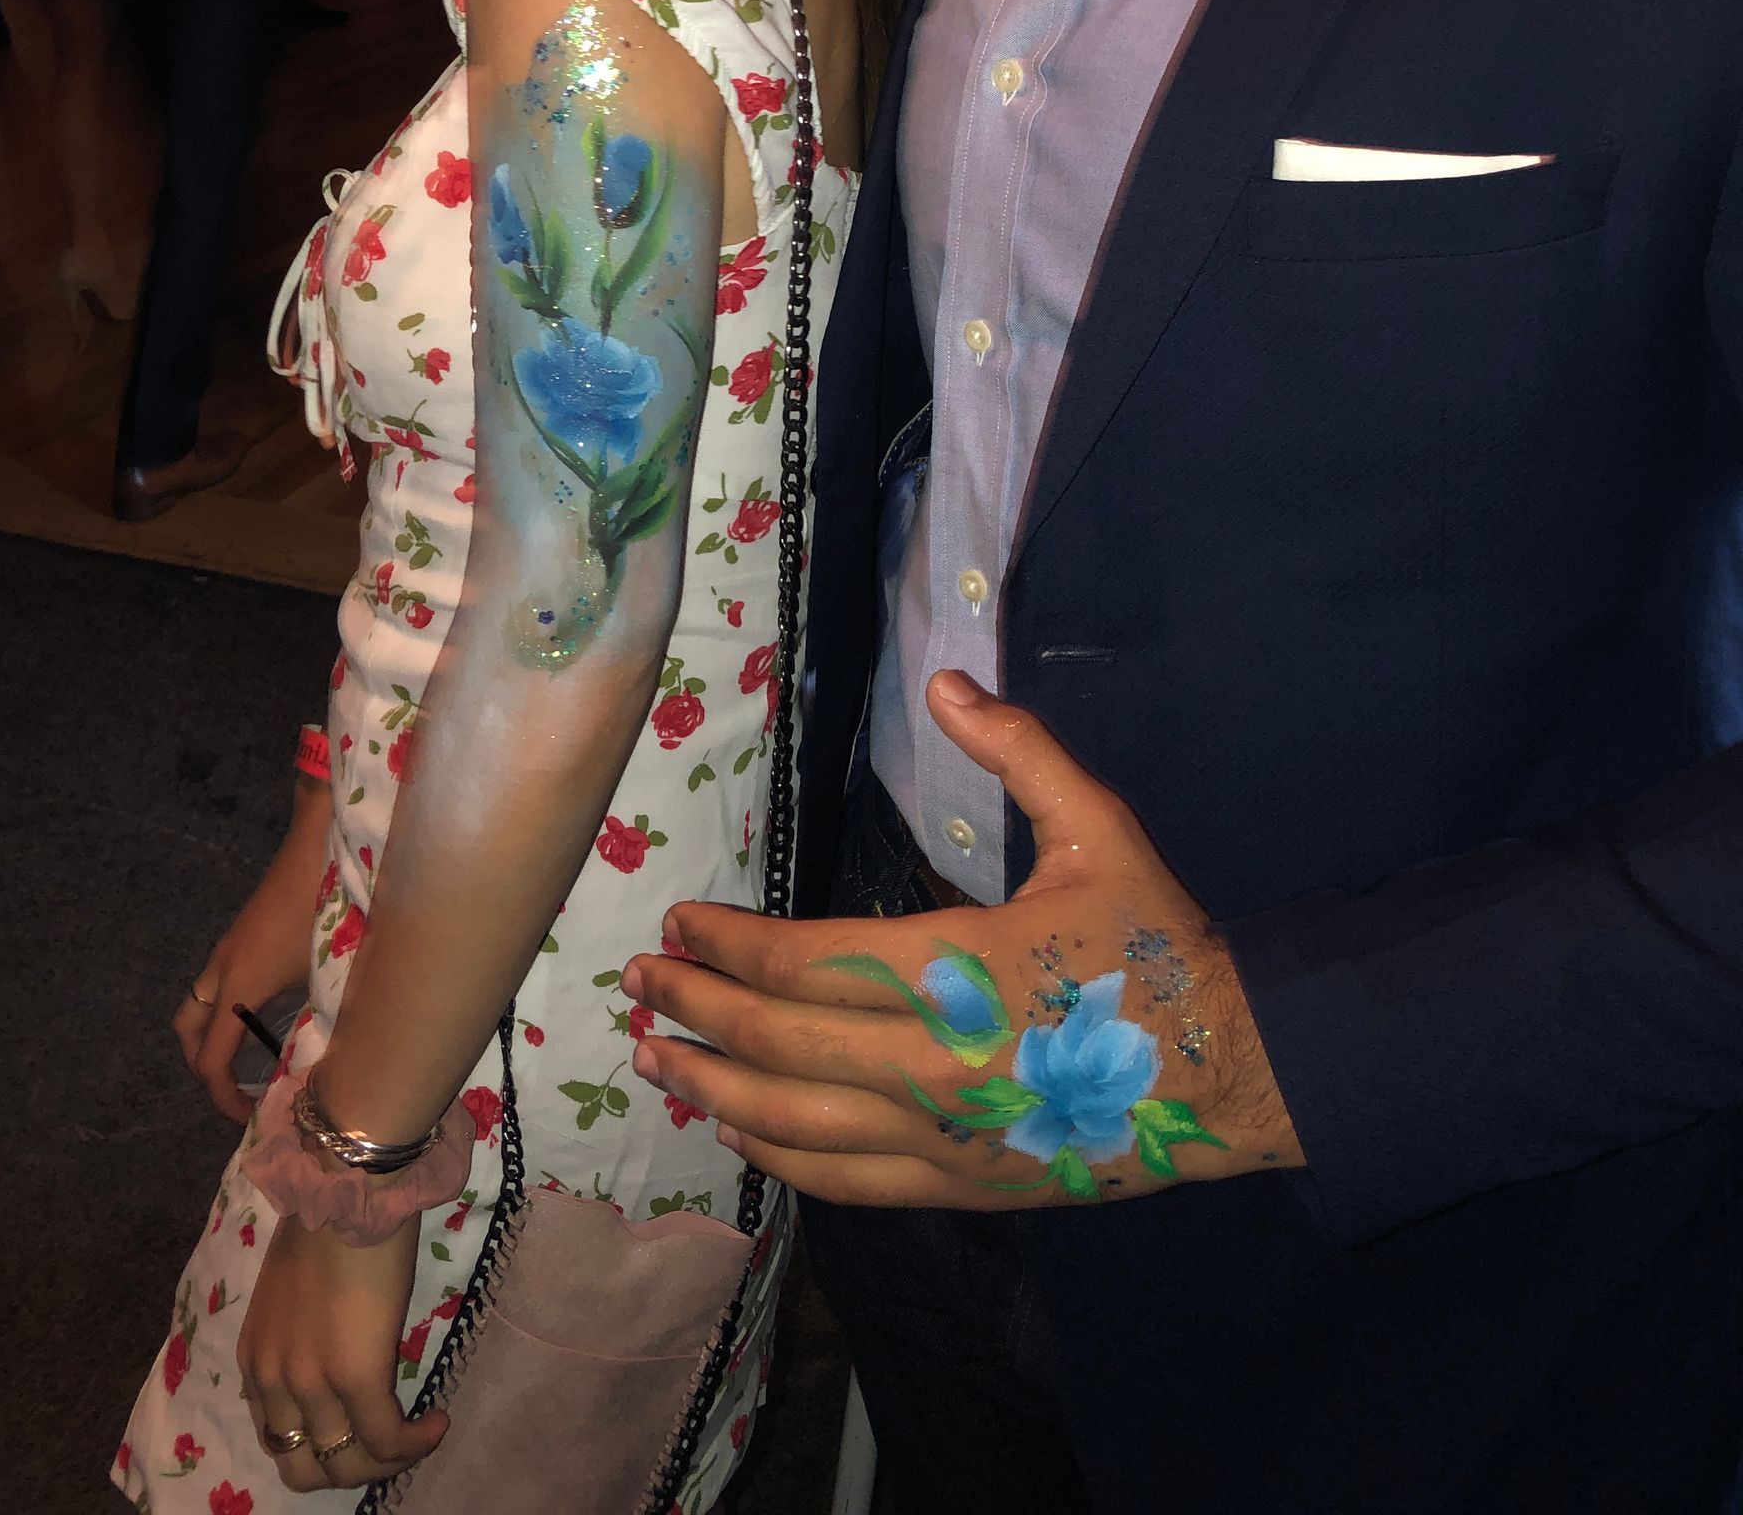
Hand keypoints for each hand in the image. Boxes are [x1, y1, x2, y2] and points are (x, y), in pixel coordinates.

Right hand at [177, 780, 331, 1123]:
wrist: (318, 842)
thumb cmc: (326, 907)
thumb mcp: (329, 974)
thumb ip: (321, 1023)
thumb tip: (327, 1069)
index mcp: (238, 987)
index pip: (211, 1062)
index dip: (222, 1099)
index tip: (249, 1117)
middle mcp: (220, 970)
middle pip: (189, 1034)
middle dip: (204, 1072)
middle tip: (241, 1093)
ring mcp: (227, 950)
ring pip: (197, 1006)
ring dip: (211, 1039)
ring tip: (250, 1063)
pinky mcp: (241, 936)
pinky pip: (216, 986)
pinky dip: (225, 1013)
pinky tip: (265, 1019)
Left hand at [237, 1213, 444, 1491]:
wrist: (349, 1184)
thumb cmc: (330, 1219)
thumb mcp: (295, 1293)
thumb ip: (302, 1339)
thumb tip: (336, 1359)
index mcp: (256, 1360)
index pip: (278, 1440)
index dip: (322, 1446)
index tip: (357, 1427)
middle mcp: (273, 1382)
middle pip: (304, 1470)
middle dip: (348, 1468)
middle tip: (387, 1442)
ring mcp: (312, 1384)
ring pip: (346, 1466)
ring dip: (387, 1462)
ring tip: (417, 1436)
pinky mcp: (357, 1376)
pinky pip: (387, 1440)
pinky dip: (415, 1444)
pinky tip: (437, 1422)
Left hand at [622, 672, 1303, 1208]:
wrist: (1229, 1070)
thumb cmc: (1154, 942)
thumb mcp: (1096, 826)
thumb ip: (1018, 750)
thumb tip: (946, 679)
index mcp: (955, 969)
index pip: (806, 961)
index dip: (730, 946)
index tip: (680, 925)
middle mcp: (930, 1063)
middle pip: (779, 1042)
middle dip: (695, 1010)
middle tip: (636, 984)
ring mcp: (940, 1138)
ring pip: (794, 1121)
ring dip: (714, 1086)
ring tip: (655, 1057)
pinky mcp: (957, 1187)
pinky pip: (844, 1181)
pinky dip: (777, 1156)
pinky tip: (737, 1129)